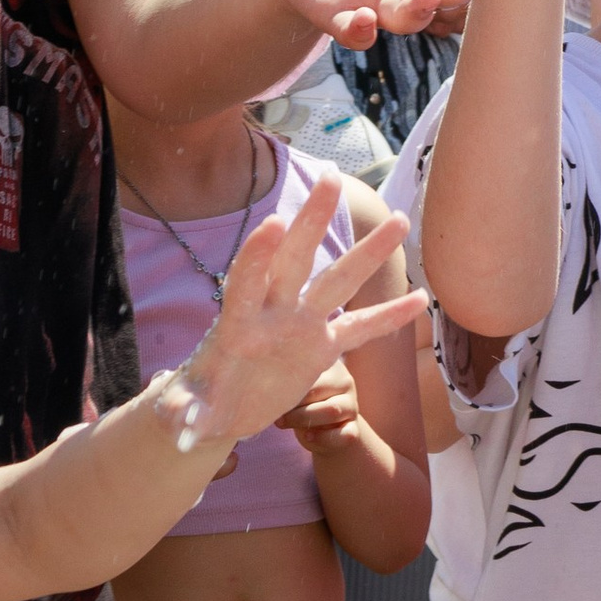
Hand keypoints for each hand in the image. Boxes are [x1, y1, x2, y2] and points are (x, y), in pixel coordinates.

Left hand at [170, 173, 424, 451]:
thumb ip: (186, 413)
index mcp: (237, 322)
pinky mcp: (320, 347)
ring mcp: (300, 326)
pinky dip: (388, 316)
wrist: (221, 409)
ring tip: (401, 221)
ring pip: (337, 282)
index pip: (247, 279)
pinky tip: (421, 299)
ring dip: (368, 253)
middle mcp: (272, 313)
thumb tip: (180, 422)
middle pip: (295, 258)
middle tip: (333, 178)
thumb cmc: (197, 405)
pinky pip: (360, 328)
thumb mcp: (186, 412)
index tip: (273, 222)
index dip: (258, 253)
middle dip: (313, 219)